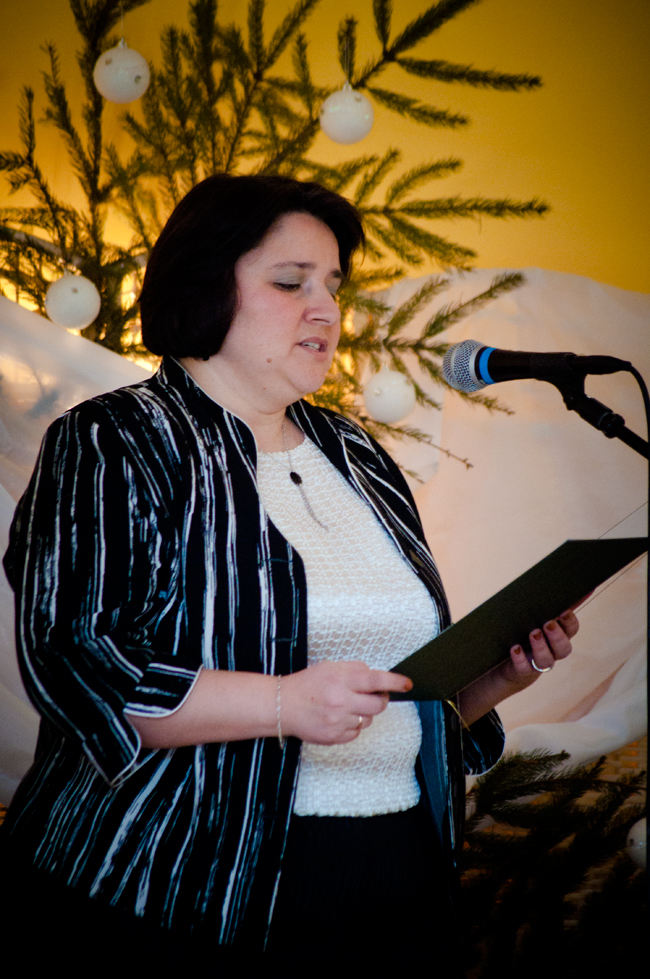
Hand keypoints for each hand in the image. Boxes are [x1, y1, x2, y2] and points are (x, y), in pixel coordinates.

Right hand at [280, 660, 412, 744]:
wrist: (283, 706)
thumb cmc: (308, 684)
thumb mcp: (331, 667)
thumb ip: (355, 670)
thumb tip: (377, 679)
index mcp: (341, 680)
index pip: (376, 680)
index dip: (394, 682)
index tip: (407, 684)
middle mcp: (341, 701)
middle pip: (379, 705)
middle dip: (380, 700)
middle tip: (372, 696)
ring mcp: (338, 721)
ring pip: (369, 720)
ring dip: (364, 713)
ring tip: (347, 706)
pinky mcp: (334, 737)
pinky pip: (357, 732)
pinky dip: (353, 725)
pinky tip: (339, 718)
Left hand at [503, 607, 579, 692]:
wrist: (504, 662)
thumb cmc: (523, 632)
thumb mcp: (534, 615)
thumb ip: (550, 601)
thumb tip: (569, 577)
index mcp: (558, 635)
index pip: (572, 629)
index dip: (570, 621)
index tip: (563, 610)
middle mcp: (552, 651)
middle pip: (564, 648)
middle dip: (557, 636)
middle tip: (547, 623)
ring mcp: (538, 663)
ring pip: (547, 660)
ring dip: (541, 647)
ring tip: (532, 633)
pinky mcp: (523, 673)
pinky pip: (526, 670)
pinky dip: (521, 660)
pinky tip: (515, 649)